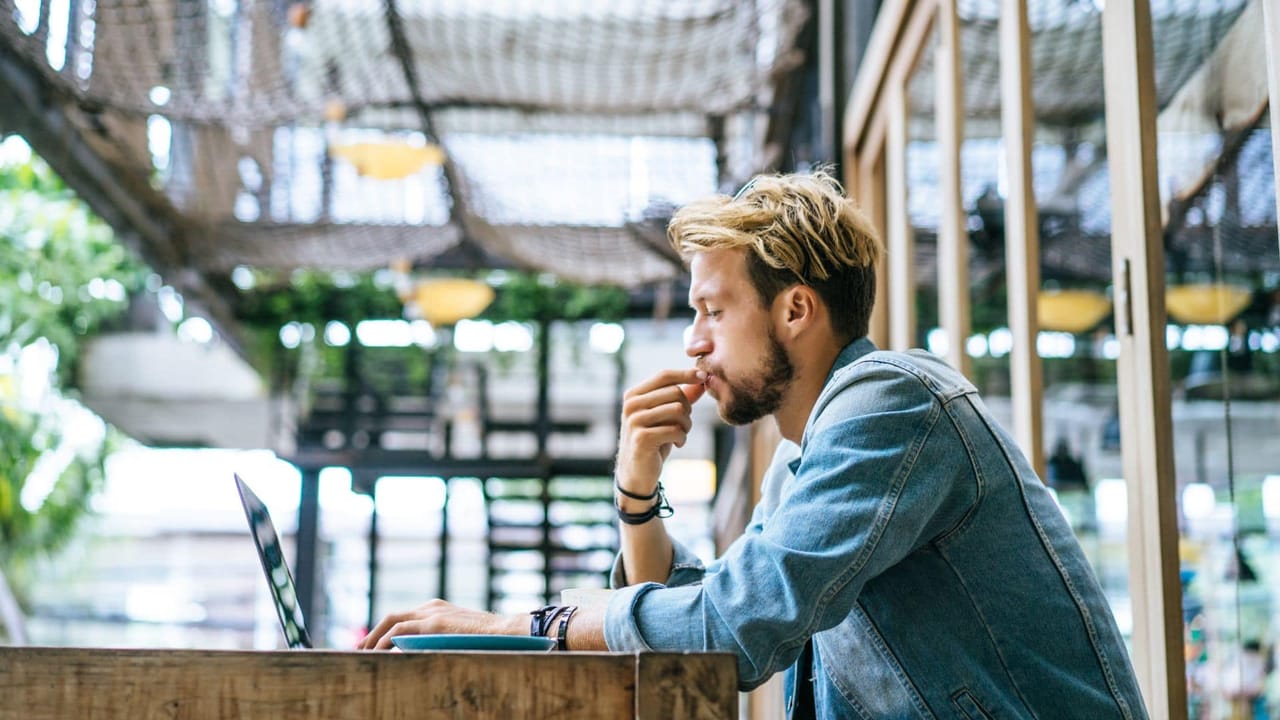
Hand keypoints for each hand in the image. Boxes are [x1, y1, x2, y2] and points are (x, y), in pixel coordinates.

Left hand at [358, 599, 524, 649]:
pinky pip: (402, 630)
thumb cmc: (485, 638)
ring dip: (375, 637)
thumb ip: (438, 639)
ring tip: (363, 653)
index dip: (383, 630)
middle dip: (373, 633)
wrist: (505, 631)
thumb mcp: (456, 636)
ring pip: (393, 621)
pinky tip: (379, 652)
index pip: (402, 617)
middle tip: (358, 649)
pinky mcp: (435, 622)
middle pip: (392, 617)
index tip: (371, 645)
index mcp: (436, 608)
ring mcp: (432, 612)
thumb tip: (420, 653)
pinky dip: (387, 640)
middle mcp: (431, 606)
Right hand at [615, 368, 706, 498]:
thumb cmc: (653, 440)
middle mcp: (631, 405)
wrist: (637, 472)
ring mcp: (634, 421)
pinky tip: (677, 444)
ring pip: (677, 410)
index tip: (703, 377)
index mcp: (633, 394)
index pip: (664, 376)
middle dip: (688, 409)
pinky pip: (675, 430)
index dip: (686, 374)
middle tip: (685, 424)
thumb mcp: (665, 416)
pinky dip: (682, 438)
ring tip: (681, 434)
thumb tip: (702, 380)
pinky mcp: (642, 439)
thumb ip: (680, 397)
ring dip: (686, 424)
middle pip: (675, 393)